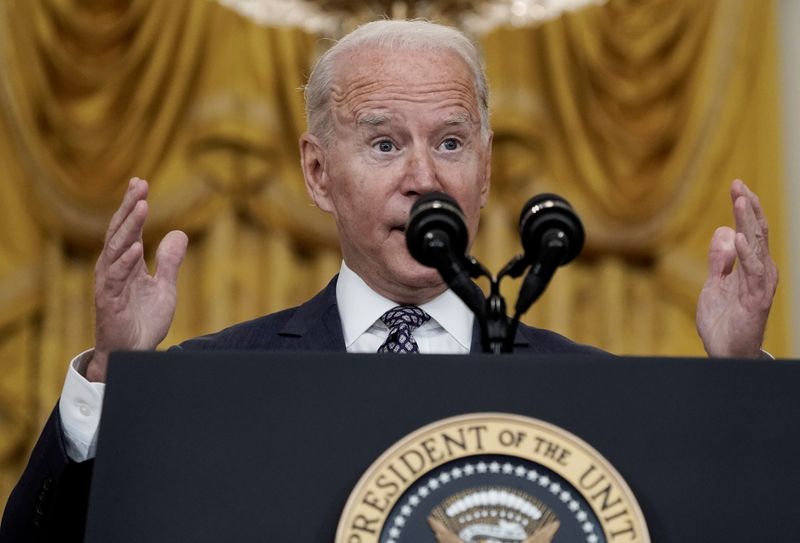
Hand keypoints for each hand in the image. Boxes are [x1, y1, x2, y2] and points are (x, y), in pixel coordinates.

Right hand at [86, 177, 187, 381]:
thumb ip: (169, 262)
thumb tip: (178, 233)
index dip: (132, 206)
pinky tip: (136, 246)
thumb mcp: (164, 288)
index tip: (141, 182)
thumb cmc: (142, 321)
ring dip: (129, 228)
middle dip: (129, 207)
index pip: (127, 228)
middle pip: (119, 232)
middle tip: (139, 184)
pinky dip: (126, 262)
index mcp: (125, 263)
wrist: (134, 354)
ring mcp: (109, 285)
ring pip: (116, 250)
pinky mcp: (109, 302)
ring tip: (141, 206)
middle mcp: (113, 269)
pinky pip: (116, 278)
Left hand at [696, 179, 777, 356]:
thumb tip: (724, 231)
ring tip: (742, 201)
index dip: (744, 207)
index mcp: (751, 266)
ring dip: (750, 223)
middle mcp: (761, 271)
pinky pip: (754, 273)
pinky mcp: (757, 300)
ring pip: (759, 247)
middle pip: (757, 232)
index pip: (750, 230)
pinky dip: (747, 255)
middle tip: (739, 184)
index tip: (736, 184)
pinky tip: (740, 237)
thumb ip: (719, 260)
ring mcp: (761, 285)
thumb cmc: (723, 321)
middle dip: (749, 207)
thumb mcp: (714, 284)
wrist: (725, 352)